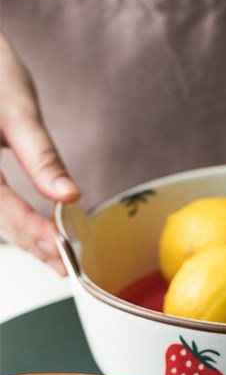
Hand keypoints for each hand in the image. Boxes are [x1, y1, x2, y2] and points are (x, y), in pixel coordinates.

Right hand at [0, 31, 80, 271]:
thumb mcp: (18, 109)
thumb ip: (41, 156)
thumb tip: (69, 195)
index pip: (2, 209)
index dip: (33, 233)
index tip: (63, 250)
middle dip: (29, 243)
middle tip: (66, 265)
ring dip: (19, 236)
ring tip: (54, 255)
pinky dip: (10, 218)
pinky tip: (33, 229)